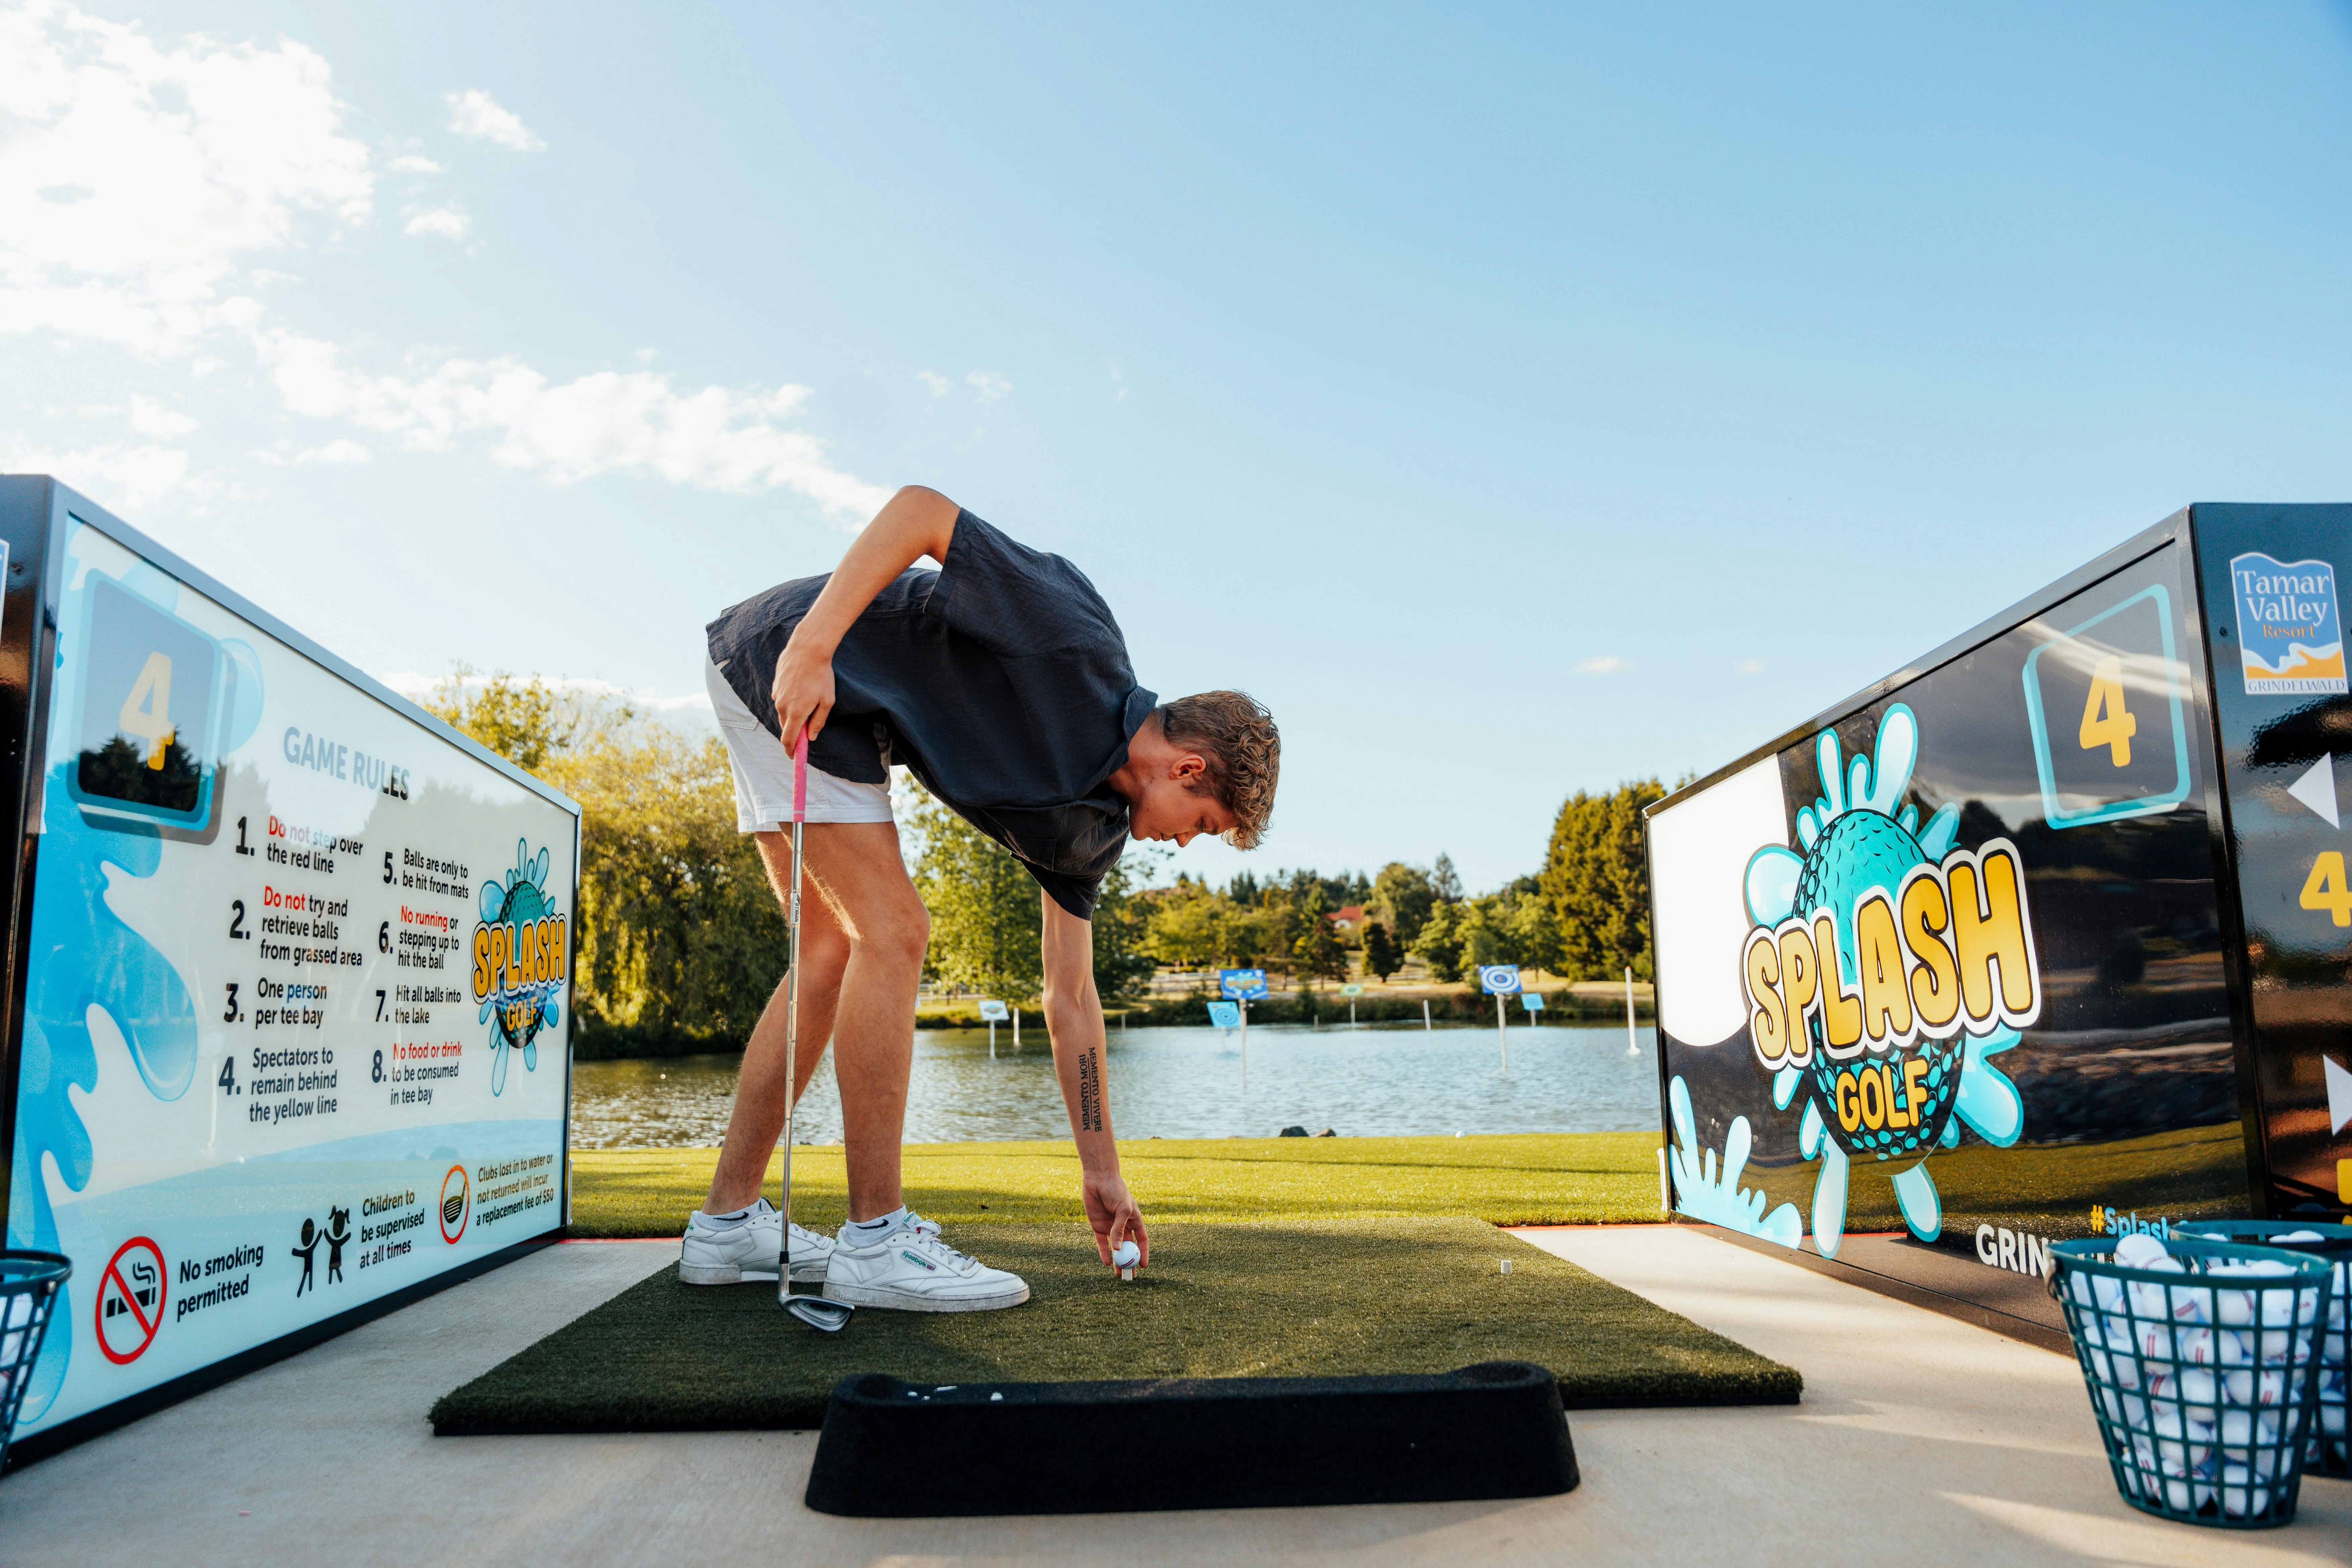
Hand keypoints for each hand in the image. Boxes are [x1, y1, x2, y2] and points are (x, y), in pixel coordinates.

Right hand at [770, 634, 836, 749]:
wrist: (807, 649)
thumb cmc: (821, 675)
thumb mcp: (827, 700)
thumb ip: (818, 721)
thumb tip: (811, 737)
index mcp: (796, 713)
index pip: (788, 739)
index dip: (790, 750)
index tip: (793, 757)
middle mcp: (782, 706)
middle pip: (786, 727)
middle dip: (794, 732)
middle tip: (806, 730)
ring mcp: (776, 695)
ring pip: (783, 713)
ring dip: (793, 715)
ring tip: (808, 702)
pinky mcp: (775, 686)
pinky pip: (782, 700)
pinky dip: (790, 701)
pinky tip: (801, 690)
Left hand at [1081, 1168, 1147, 1269]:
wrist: (1098, 1178)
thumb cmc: (1115, 1190)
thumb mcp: (1122, 1209)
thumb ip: (1119, 1229)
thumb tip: (1117, 1250)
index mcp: (1134, 1219)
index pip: (1141, 1240)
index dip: (1143, 1253)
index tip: (1143, 1266)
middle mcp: (1123, 1225)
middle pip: (1128, 1247)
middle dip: (1129, 1261)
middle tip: (1129, 1276)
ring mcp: (1110, 1226)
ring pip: (1115, 1248)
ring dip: (1116, 1261)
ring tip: (1117, 1274)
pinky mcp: (1097, 1226)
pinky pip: (1101, 1243)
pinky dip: (1103, 1252)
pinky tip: (1106, 1262)